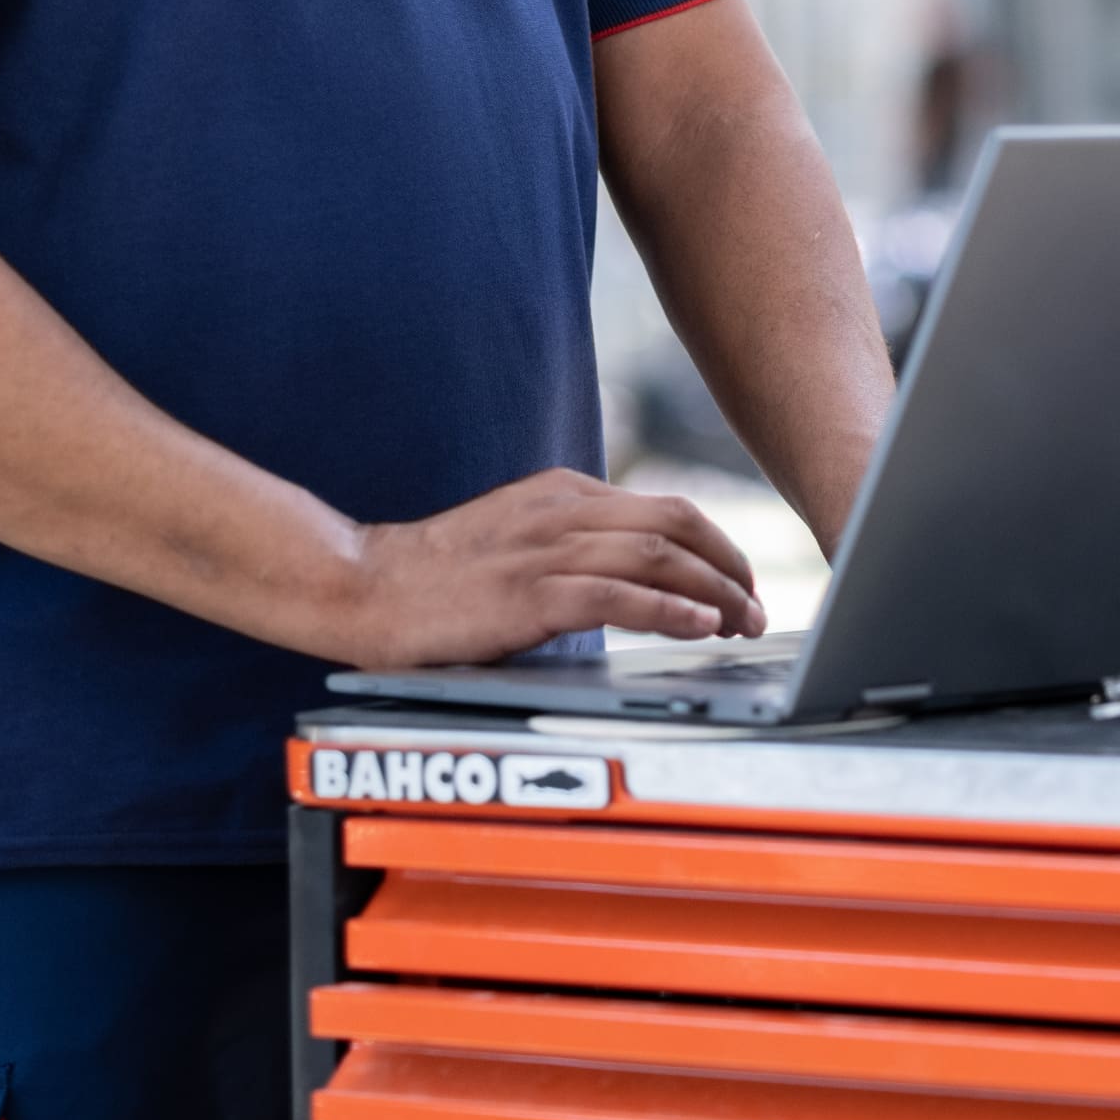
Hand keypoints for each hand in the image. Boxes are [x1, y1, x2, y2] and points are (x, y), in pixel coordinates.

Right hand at [323, 469, 765, 666]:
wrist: (363, 583)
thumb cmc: (437, 576)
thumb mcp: (517, 542)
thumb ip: (571, 548)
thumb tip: (634, 581)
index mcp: (563, 494)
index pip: (664, 510)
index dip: (715, 546)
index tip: (739, 581)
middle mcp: (563, 510)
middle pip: (678, 521)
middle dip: (730, 564)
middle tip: (756, 605)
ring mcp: (547, 548)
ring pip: (660, 554)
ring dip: (715, 590)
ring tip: (743, 621)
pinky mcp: (529, 592)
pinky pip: (618, 594)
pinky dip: (670, 608)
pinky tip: (699, 625)